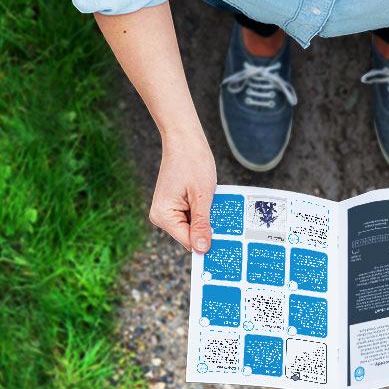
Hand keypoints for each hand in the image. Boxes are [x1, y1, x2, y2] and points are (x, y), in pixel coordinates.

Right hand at [149, 131, 217, 252]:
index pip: (188, 241)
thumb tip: (202, 249)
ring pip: (193, 226)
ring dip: (207, 218)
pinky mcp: (175, 205)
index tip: (226, 243)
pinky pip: (192, 216)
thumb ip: (202, 223)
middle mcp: (162, 216)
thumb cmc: (193, 162)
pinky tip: (211, 200)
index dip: (207, 242)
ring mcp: (168, 210)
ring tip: (216, 203)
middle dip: (208, 228)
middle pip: (190, 235)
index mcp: (163, 216)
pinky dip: (204, 211)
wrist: (184, 139)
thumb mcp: (202, 195)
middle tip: (225, 218)